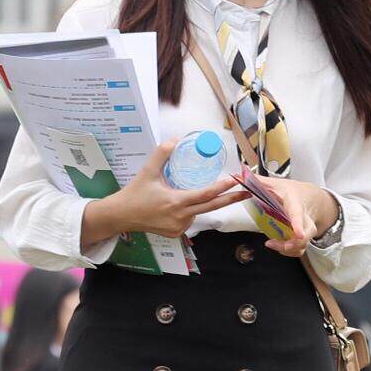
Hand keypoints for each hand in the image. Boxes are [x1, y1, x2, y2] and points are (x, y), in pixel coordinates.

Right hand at [84, 140, 242, 247]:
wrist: (122, 216)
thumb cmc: (135, 193)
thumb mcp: (148, 171)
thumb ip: (162, 153)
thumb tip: (177, 138)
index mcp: (176, 202)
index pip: (206, 194)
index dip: (223, 187)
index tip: (236, 180)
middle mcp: (181, 217)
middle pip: (212, 206)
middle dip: (232, 199)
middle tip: (248, 192)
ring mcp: (179, 227)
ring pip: (198, 211)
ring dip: (201, 202)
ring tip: (185, 195)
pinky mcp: (176, 233)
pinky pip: (189, 218)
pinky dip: (189, 210)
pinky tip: (174, 205)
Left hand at [249, 174, 338, 258]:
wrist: (309, 196)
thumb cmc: (291, 191)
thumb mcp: (275, 184)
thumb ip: (257, 181)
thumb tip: (240, 176)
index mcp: (296, 203)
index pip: (298, 214)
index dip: (298, 225)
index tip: (297, 234)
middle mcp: (304, 218)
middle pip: (305, 235)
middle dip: (292, 244)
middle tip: (274, 244)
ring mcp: (305, 230)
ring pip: (302, 245)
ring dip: (287, 250)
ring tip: (272, 244)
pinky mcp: (304, 238)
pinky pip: (299, 250)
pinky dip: (288, 251)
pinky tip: (278, 246)